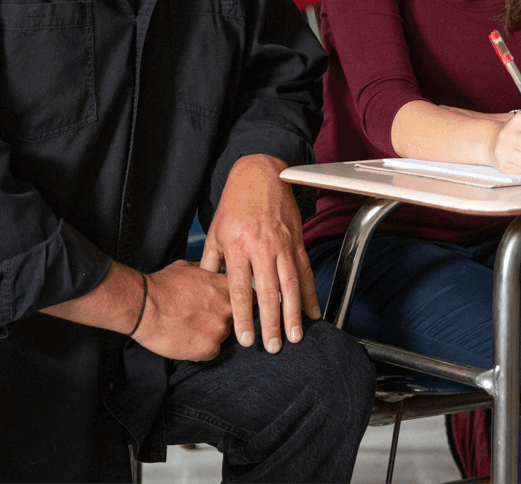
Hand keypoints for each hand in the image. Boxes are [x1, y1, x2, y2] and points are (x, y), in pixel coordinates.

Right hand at [133, 260, 235, 360]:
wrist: (144, 306)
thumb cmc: (162, 286)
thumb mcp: (189, 268)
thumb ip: (208, 273)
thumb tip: (211, 273)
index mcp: (227, 286)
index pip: (249, 297)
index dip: (239, 303)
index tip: (230, 307)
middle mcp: (229, 307)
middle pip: (235, 319)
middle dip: (221, 319)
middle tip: (201, 318)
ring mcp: (221, 329)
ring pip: (222, 335)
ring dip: (210, 334)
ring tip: (188, 327)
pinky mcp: (210, 348)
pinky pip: (211, 351)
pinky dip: (200, 349)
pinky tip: (185, 339)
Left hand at [204, 154, 319, 353]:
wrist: (261, 173)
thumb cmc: (235, 203)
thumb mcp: (216, 230)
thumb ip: (211, 261)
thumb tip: (207, 287)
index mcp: (238, 247)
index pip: (239, 289)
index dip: (243, 316)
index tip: (246, 339)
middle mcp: (261, 248)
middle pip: (267, 292)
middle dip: (272, 323)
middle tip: (274, 346)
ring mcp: (282, 245)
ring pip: (290, 285)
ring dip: (294, 313)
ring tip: (296, 336)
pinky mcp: (297, 241)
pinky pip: (305, 271)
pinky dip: (310, 293)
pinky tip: (313, 311)